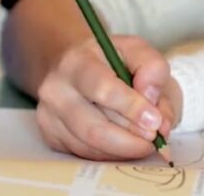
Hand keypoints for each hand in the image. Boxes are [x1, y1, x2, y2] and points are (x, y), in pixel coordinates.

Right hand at [34, 34, 181, 159]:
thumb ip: (152, 69)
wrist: (74, 66)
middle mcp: (55, 89)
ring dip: (123, 149)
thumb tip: (153, 106)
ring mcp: (48, 115)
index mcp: (76, 61)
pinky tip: (124, 142)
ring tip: (144, 141)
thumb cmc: (109, 60)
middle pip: (94, 128)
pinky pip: (84, 153)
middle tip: (155, 139)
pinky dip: (110, 153)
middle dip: (130, 139)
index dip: (131, 108)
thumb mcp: (136, 50)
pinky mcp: (49, 135)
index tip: (155, 122)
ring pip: (90, 145)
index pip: (102, 88)